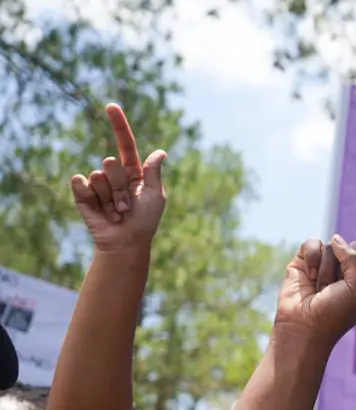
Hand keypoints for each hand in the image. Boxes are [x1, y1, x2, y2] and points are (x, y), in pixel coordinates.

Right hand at [70, 104, 167, 251]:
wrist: (126, 242)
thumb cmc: (145, 221)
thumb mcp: (156, 195)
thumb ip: (154, 173)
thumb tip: (160, 152)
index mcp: (133, 172)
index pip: (125, 143)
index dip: (118, 124)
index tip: (111, 106)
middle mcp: (114, 175)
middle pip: (111, 163)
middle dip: (120, 186)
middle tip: (127, 206)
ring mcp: (97, 183)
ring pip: (98, 175)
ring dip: (110, 197)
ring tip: (117, 212)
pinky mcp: (82, 193)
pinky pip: (81, 182)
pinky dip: (91, 196)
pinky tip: (100, 210)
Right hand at [275, 236, 355, 345]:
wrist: (303, 325)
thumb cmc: (335, 313)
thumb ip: (355, 258)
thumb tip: (336, 239)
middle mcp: (349, 271)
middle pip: (355, 247)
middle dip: (345, 268)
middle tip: (335, 289)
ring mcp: (327, 264)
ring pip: (333, 245)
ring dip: (326, 270)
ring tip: (320, 288)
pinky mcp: (307, 260)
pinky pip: (313, 243)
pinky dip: (312, 258)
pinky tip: (309, 276)